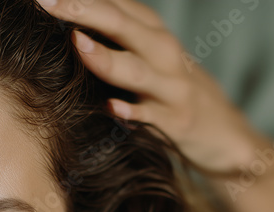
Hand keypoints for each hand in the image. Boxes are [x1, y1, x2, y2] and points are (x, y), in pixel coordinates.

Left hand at [37, 0, 265, 175]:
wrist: (227, 136)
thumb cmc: (174, 91)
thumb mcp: (151, 55)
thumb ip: (116, 36)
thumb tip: (71, 19)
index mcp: (153, 33)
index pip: (114, 3)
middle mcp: (165, 53)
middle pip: (121, 25)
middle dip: (82, 11)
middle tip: (45, 1)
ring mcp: (172, 88)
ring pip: (137, 69)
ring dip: (106, 58)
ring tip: (77, 44)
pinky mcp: (177, 123)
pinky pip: (151, 117)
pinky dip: (132, 112)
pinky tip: (111, 107)